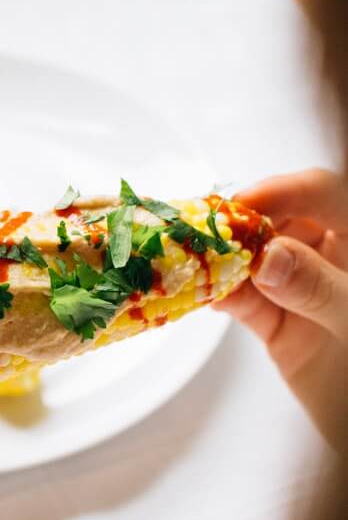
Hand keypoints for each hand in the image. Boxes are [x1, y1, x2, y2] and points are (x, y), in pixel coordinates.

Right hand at [215, 168, 347, 444]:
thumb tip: (271, 258)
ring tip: (187, 259)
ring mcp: (304, 293)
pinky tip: (200, 293)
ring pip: (256, 264)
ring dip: (222, 262)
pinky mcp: (283, 328)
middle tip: (201, 231)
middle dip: (239, 225)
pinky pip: (247, 305)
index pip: (323, 195)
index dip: (282, 191)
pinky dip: (222, 298)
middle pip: (279, 224)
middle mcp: (332, 260)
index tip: (240, 206)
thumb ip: (321, 288)